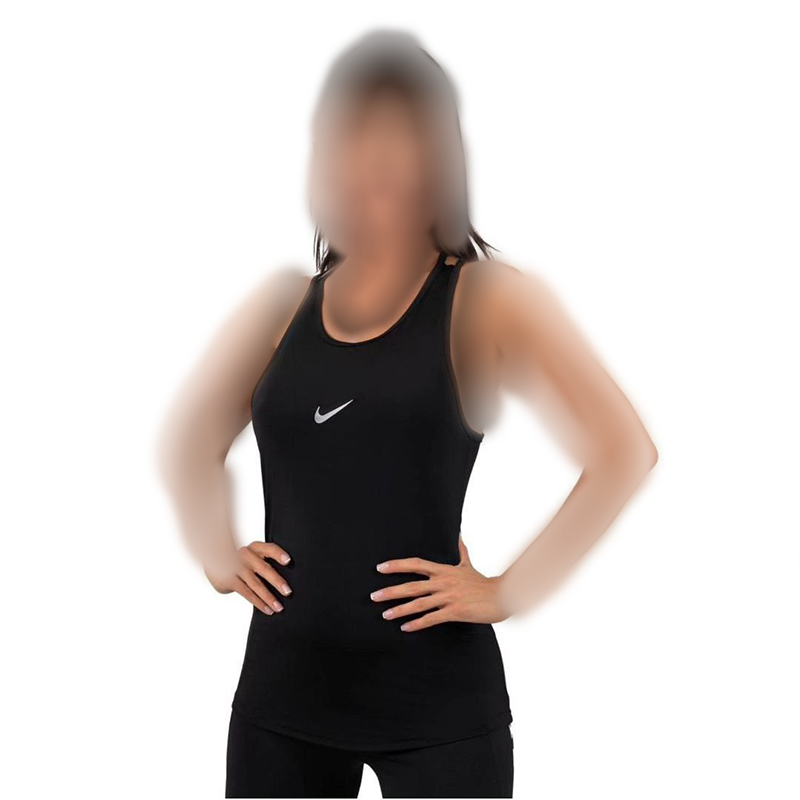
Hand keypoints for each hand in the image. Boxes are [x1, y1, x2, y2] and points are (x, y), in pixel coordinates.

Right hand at [208, 541, 292, 615]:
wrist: (217, 564)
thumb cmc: (244, 562)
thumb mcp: (254, 556)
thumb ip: (267, 561)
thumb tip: (287, 579)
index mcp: (255, 547)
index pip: (269, 548)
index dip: (278, 554)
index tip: (288, 561)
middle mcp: (246, 555)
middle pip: (263, 568)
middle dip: (276, 581)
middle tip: (288, 592)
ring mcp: (235, 567)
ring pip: (255, 583)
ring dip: (268, 597)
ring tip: (279, 607)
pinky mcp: (229, 579)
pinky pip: (246, 592)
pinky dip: (258, 602)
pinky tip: (267, 610)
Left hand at [371, 536, 508, 631]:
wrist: (502, 595)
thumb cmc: (483, 582)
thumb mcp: (468, 565)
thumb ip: (461, 550)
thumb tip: (459, 534)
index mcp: (443, 570)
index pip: (415, 564)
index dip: (397, 565)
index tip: (380, 568)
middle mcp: (443, 582)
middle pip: (412, 586)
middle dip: (391, 591)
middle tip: (373, 596)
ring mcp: (448, 597)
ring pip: (419, 603)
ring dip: (400, 610)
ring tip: (385, 614)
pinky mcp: (455, 611)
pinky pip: (432, 618)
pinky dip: (417, 623)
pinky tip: (405, 628)